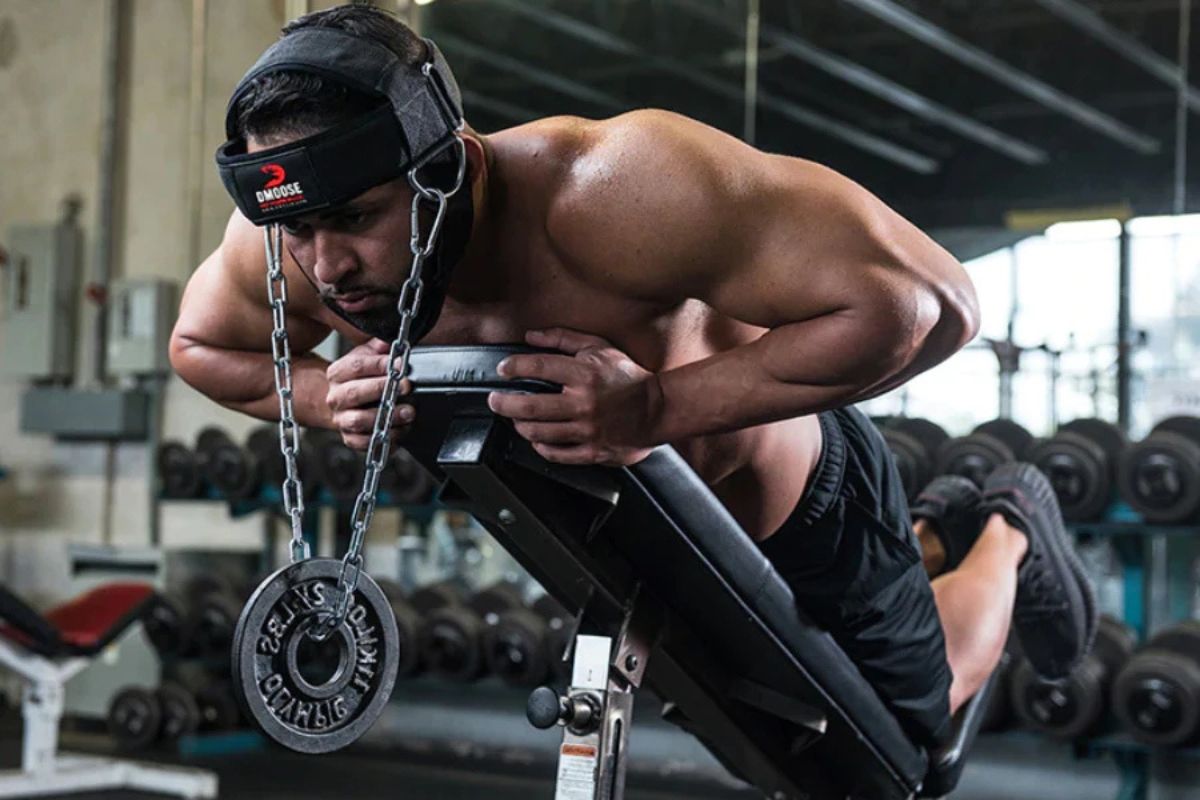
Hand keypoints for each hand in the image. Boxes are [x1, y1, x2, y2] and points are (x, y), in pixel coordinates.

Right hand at [325, 339, 413, 450]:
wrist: (344, 403)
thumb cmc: (360, 378)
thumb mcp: (366, 356)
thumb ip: (379, 348)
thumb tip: (393, 342)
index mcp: (337, 373)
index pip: (356, 366)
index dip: (379, 364)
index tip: (400, 364)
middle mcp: (336, 397)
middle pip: (355, 394)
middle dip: (382, 390)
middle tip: (406, 387)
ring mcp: (341, 419)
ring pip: (359, 421)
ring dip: (386, 417)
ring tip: (408, 412)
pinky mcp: (349, 437)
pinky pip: (364, 443)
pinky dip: (384, 439)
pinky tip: (400, 430)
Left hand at [487, 328, 662, 465]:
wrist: (658, 410)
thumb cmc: (627, 377)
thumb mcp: (599, 348)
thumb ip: (563, 339)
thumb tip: (530, 336)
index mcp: (585, 374)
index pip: (538, 367)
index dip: (514, 367)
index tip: (504, 369)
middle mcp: (584, 403)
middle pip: (530, 406)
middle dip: (504, 403)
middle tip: (495, 400)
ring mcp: (588, 430)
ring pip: (539, 432)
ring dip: (520, 425)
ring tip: (516, 419)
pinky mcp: (593, 451)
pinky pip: (557, 454)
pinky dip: (541, 447)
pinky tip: (537, 439)